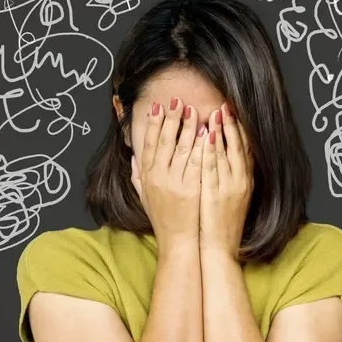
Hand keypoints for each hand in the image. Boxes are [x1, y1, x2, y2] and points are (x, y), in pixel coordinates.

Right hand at [130, 97, 205, 249]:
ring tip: (193, 109)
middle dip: (171, 117)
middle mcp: (158, 177)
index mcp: (147, 176)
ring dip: (187, 126)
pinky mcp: (191, 189)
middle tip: (177, 99)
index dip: (153, 123)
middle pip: (164, 140)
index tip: (158, 106)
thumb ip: (137, 176)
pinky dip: (200, 146)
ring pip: (180, 148)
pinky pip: (196, 162)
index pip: (149, 143)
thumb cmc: (162, 219)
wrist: (177, 242)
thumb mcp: (144, 196)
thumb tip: (134, 157)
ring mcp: (174, 183)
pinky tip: (207, 132)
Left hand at [199, 102, 254, 258]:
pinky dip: (212, 151)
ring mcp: (230, 187)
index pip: (244, 149)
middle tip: (226, 105)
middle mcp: (241, 181)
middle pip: (239, 147)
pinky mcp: (217, 194)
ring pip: (227, 154)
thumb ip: (229, 176)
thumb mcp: (232, 197)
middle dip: (233, 125)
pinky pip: (214, 168)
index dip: (239, 129)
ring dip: (222, 132)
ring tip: (216, 113)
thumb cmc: (223, 223)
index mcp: (245, 180)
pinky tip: (207, 136)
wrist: (220, 248)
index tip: (232, 112)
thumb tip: (224, 156)